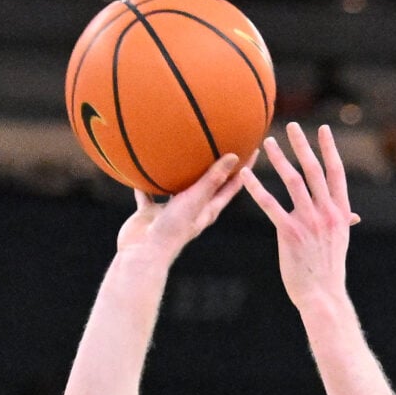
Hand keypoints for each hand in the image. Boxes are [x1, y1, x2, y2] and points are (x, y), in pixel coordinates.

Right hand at [113, 152, 247, 260]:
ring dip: (180, 171)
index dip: (244, 168)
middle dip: (215, 164)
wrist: (143, 253)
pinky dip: (147, 181)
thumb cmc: (173, 229)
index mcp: (208, 209)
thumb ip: (212, 179)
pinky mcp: (151, 213)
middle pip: (208, 183)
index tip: (253, 148)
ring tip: (181, 149)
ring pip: (177, 186)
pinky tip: (142, 167)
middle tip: (221, 141)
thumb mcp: (196, 200)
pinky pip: (149, 193)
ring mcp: (171, 211)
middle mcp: (192, 209)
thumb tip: (235, 156)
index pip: (232, 185)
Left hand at [242, 123, 362, 305]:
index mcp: (341, 212)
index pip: (336, 173)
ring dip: (280, 160)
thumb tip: (351, 214)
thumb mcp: (340, 241)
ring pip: (293, 182)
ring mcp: (309, 222)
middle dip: (302, 146)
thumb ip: (342, 222)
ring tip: (269, 143)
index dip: (329, 149)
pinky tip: (246, 176)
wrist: (322, 295)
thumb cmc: (328, 269)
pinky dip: (257, 188)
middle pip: (313, 171)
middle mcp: (327, 212)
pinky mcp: (289, 233)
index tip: (322, 130)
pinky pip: (270, 205)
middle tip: (292, 126)